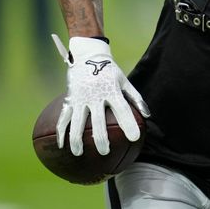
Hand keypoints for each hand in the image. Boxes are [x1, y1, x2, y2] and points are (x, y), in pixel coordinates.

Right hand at [51, 35, 150, 155]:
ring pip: (77, 122)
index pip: (122, 110)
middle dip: (101, 138)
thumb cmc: (110, 71)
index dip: (128, 124)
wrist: (87, 55)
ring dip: (76, 139)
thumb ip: (136, 99)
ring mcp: (80, 98)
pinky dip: (61, 132)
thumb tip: (148, 116)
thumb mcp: (125, 81)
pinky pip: (63, 117)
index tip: (134, 138)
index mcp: (112, 91)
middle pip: (98, 121)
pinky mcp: (69, 99)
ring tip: (79, 153)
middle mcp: (95, 96)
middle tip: (105, 152)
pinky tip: (61, 144)